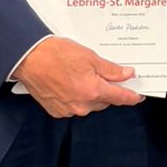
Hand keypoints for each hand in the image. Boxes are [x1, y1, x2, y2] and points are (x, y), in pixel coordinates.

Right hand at [15, 35, 143, 116]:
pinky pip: (74, 107)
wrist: (29, 58)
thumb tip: (126, 74)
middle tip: (100, 75)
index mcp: (93, 91)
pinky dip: (76, 98)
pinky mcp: (57, 111)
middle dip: (106, 90)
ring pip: (89, 105)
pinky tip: (70, 84)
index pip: (120, 98)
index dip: (131, 97)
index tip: (137, 96)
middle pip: (104, 101)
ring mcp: (68, 110)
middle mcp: (82, 105)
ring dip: (90, 94)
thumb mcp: (90, 57)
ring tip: (80, 76)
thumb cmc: (56, 55)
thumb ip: (111, 70)